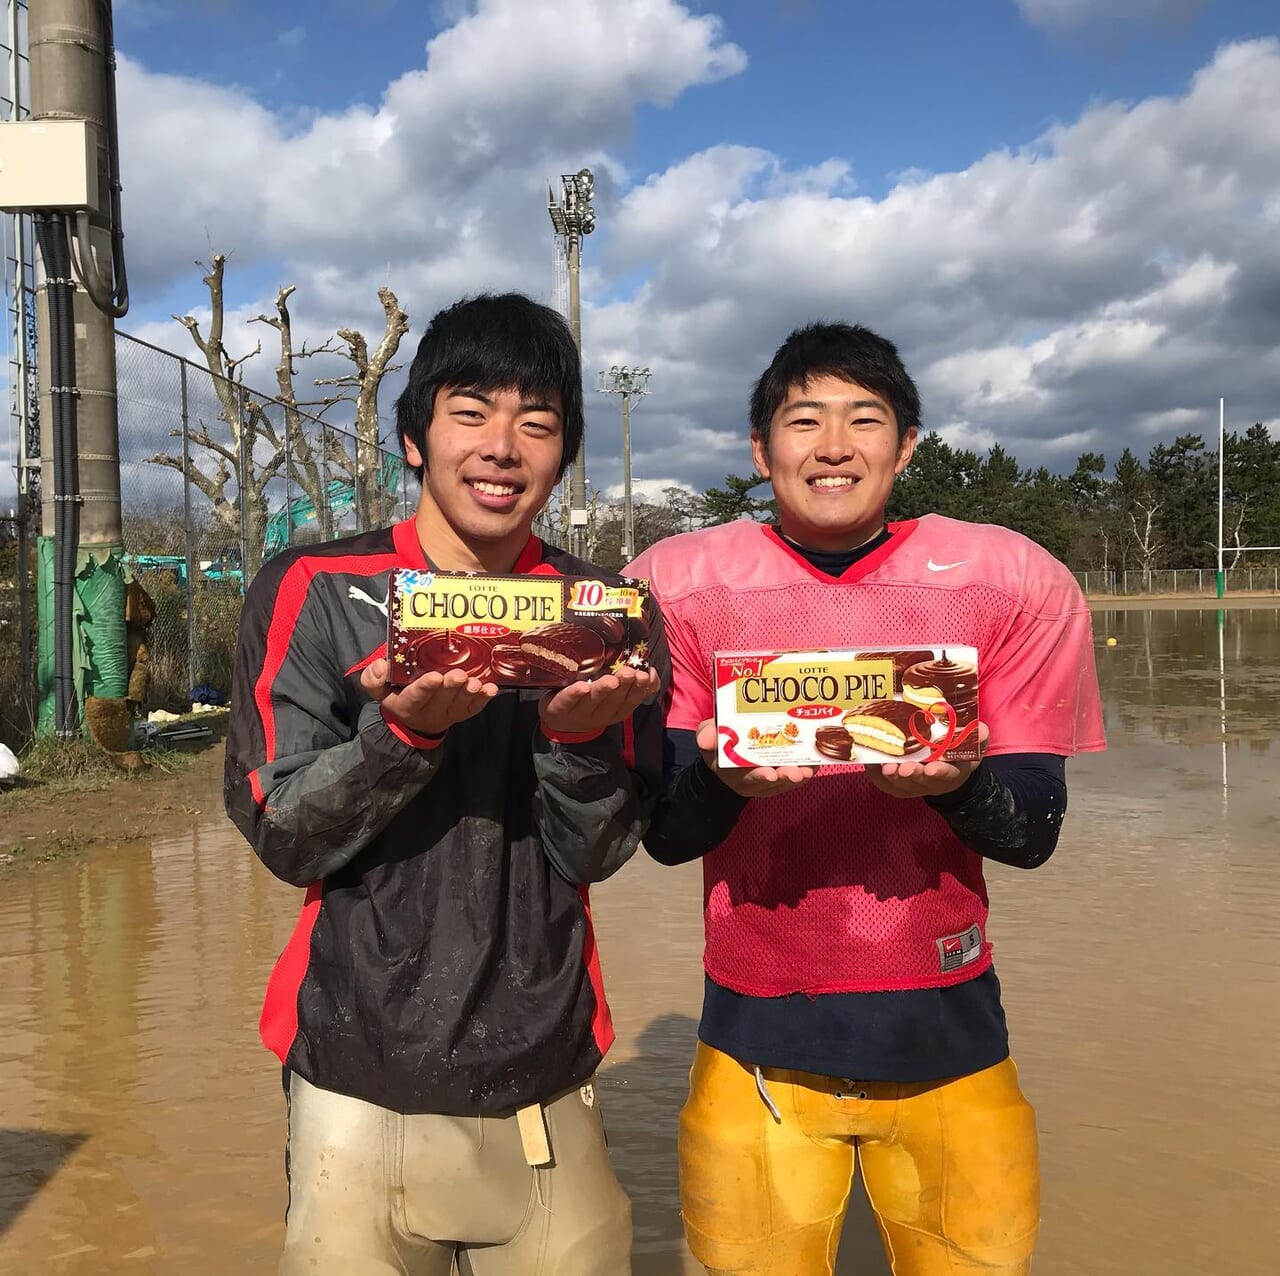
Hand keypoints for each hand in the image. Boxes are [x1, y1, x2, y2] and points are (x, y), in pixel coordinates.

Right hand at [361, 658, 497, 737]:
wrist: (415, 718)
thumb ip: (374, 679)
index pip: (415, 697)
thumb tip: (380, 665)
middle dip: (452, 687)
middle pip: (442, 700)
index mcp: (407, 704)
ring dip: (469, 693)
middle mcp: (429, 712)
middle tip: (460, 675)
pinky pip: (474, 709)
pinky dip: (483, 700)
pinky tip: (491, 689)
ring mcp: (448, 713)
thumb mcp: (380, 690)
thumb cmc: (398, 694)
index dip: (425, 688)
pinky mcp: (462, 713)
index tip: (435, 677)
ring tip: (476, 682)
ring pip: (461, 705)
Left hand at [539, 666, 660, 735]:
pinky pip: (567, 701)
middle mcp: (600, 714)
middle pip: (613, 700)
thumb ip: (636, 686)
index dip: (639, 689)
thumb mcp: (615, 697)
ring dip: (603, 690)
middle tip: (629, 672)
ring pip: (593, 701)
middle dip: (623, 686)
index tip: (645, 676)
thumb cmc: (592, 702)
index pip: (631, 700)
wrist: (560, 721)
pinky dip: (574, 694)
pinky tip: (581, 687)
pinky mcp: (559, 708)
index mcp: (616, 711)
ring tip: (611, 680)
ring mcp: (579, 712)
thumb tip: (652, 674)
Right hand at [695, 719, 815, 797]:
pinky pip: (799, 774)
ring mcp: (772, 779)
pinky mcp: (785, 774)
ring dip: (800, 773)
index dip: (759, 776)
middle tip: (796, 773)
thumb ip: (707, 735)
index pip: (748, 777)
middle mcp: (756, 780)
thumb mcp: (708, 738)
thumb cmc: (720, 744)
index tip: (769, 773)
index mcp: (735, 773)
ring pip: (788, 779)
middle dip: (785, 776)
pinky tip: (817, 760)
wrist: (730, 753)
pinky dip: (808, 767)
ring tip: (810, 769)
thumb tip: (705, 739)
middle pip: (773, 781)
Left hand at [863, 721, 989, 799]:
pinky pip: (884, 784)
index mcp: (952, 773)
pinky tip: (870, 763)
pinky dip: (876, 776)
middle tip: (904, 768)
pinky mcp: (897, 786)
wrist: (946, 770)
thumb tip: (981, 729)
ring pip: (901, 785)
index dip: (940, 772)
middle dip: (912, 774)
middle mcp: (931, 783)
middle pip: (920, 781)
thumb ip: (976, 737)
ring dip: (892, 777)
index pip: (947, 774)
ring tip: (885, 767)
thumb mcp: (972, 745)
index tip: (933, 768)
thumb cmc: (957, 754)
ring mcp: (912, 786)